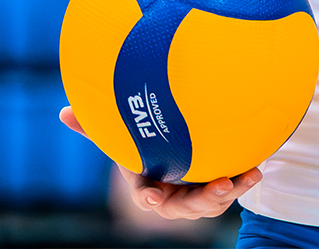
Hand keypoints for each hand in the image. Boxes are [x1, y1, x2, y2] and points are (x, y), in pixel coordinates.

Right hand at [59, 106, 259, 219]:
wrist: (175, 145)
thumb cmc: (143, 143)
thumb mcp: (121, 134)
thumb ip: (96, 126)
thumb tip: (63, 111)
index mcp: (148, 186)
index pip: (146, 196)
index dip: (149, 198)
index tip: (151, 196)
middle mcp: (172, 196)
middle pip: (185, 206)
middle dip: (202, 201)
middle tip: (218, 187)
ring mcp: (196, 194)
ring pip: (211, 203)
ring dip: (227, 193)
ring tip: (240, 179)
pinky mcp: (216, 187)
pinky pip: (229, 190)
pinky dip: (242, 182)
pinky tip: (255, 169)